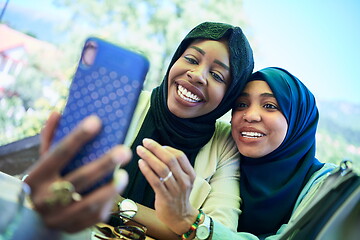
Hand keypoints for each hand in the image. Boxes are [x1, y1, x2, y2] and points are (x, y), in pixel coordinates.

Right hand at [24, 112, 131, 232]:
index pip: (59, 153)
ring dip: (110, 189)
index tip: (97, 121)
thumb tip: (58, 113)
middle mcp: (44, 198)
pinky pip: (93, 217)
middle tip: (125, 151)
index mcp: (36, 176)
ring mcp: (57, 217)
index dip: (78, 137)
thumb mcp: (43, 161)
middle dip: (104, 164)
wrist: (33, 218)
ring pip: (88, 202)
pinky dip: (108, 203)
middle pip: (79, 179)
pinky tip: (116, 190)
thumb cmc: (45, 181)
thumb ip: (50, 138)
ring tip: (124, 175)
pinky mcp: (70, 228)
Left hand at [136, 138, 197, 234]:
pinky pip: (155, 181)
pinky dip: (147, 170)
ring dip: (149, 157)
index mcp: (190, 174)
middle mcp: (184, 181)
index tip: (154, 144)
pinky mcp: (165, 197)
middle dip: (156, 149)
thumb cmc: (178, 195)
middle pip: (170, 160)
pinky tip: (141, 163)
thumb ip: (175, 167)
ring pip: (161, 169)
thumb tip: (159, 150)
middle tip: (145, 142)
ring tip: (140, 151)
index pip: (179, 155)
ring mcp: (175, 189)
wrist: (180, 217)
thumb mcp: (183, 180)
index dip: (166, 148)